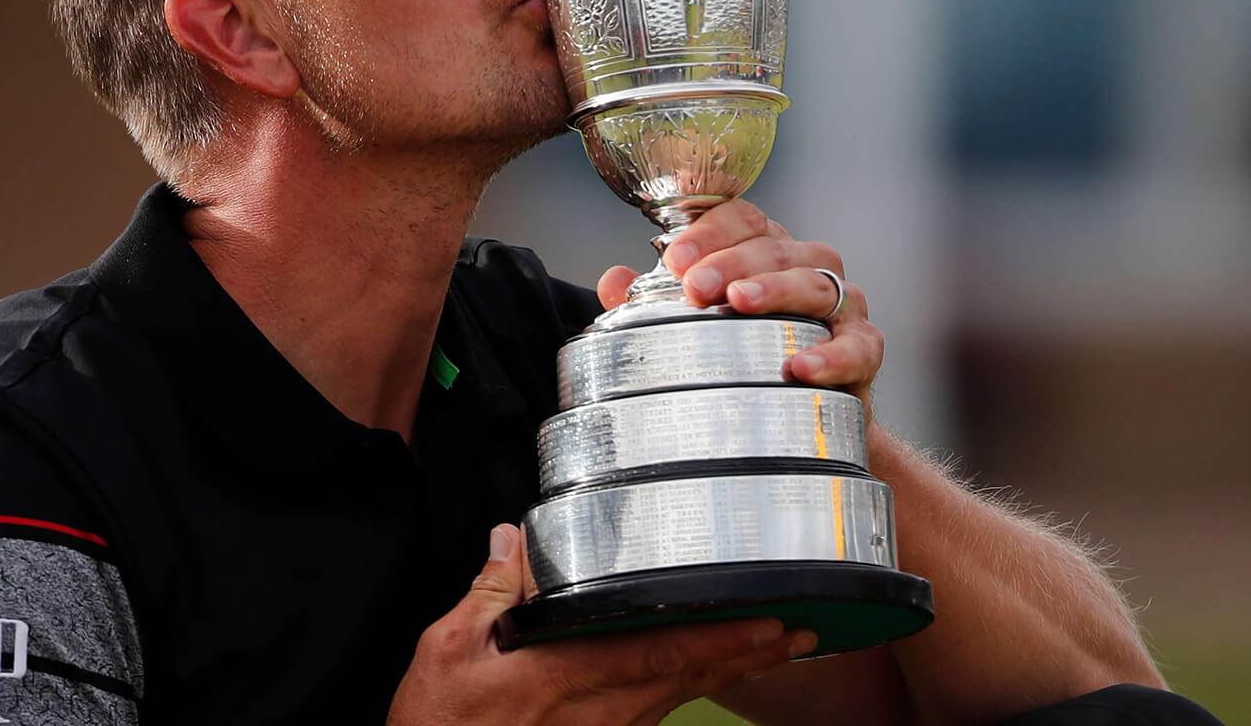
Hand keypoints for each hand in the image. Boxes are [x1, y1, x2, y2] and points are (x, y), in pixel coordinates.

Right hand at [387, 524, 810, 725]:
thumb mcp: (447, 650)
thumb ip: (490, 592)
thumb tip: (512, 541)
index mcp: (566, 677)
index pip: (660, 653)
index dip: (721, 639)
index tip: (770, 622)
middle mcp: (597, 712)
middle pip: (687, 678)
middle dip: (749, 654)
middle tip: (803, 632)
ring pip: (678, 698)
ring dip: (729, 670)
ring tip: (776, 646)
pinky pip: (654, 714)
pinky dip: (690, 689)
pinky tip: (708, 673)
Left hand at [595, 200, 883, 404]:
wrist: (809, 421)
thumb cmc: (748, 356)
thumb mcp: (697, 327)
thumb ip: (651, 302)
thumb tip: (611, 279)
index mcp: (767, 250)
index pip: (743, 218)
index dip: (709, 231)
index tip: (674, 259)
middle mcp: (808, 265)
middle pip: (775, 247)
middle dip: (732, 261)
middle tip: (695, 286)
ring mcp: (842, 304)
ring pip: (816, 283)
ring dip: (776, 290)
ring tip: (739, 303)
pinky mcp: (865, 349)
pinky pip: (859, 345)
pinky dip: (832, 355)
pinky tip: (799, 367)